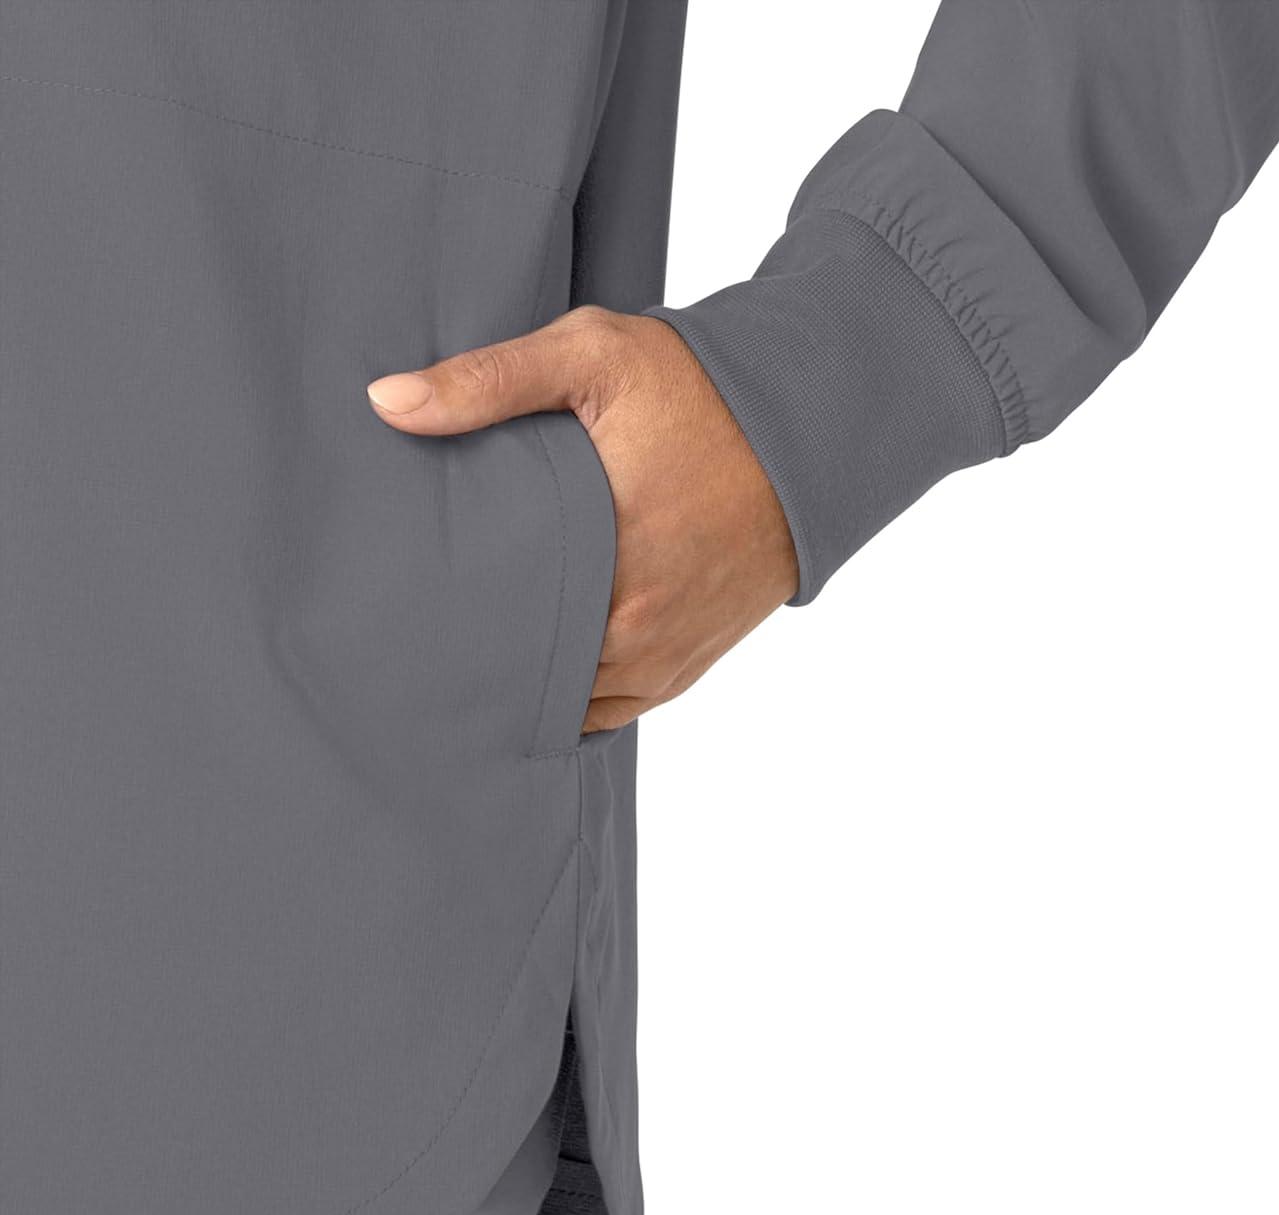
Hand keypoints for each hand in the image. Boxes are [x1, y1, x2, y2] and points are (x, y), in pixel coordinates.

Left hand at [367, 308, 797, 732]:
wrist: (809, 429)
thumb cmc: (699, 391)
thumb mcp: (594, 357)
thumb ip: (489, 380)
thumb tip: (386, 402)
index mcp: (604, 553)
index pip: (498, 621)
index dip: (447, 623)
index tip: (405, 609)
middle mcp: (638, 624)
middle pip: (530, 673)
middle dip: (483, 658)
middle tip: (425, 640)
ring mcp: (666, 654)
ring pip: (571, 702)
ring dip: (528, 685)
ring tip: (474, 662)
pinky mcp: (688, 664)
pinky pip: (614, 711)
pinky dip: (576, 701)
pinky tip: (536, 681)